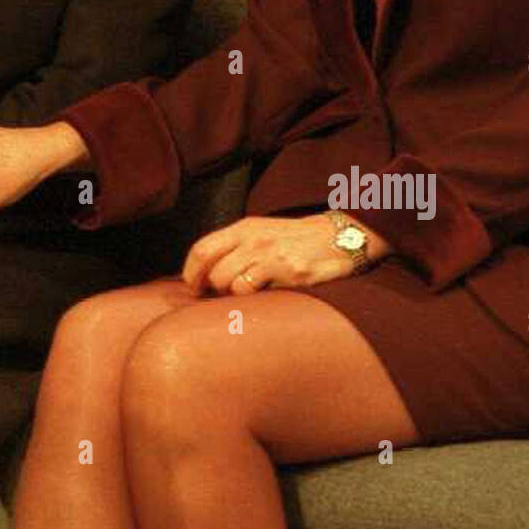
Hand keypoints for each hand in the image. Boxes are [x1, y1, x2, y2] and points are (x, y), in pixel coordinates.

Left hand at [182, 214, 391, 295]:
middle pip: (211, 270)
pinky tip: (266, 295)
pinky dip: (251, 299)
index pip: (201, 249)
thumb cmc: (295, 240)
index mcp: (244, 228)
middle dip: (210, 289)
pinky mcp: (288, 271)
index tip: (193, 288)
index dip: (191, 272)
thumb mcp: (261, 234)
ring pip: (228, 282)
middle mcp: (252, 239)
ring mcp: (269, 254)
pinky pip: (252, 290)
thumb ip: (234, 248)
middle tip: (220, 297)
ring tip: (249, 294)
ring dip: (232, 295)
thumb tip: (204, 274)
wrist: (338, 236)